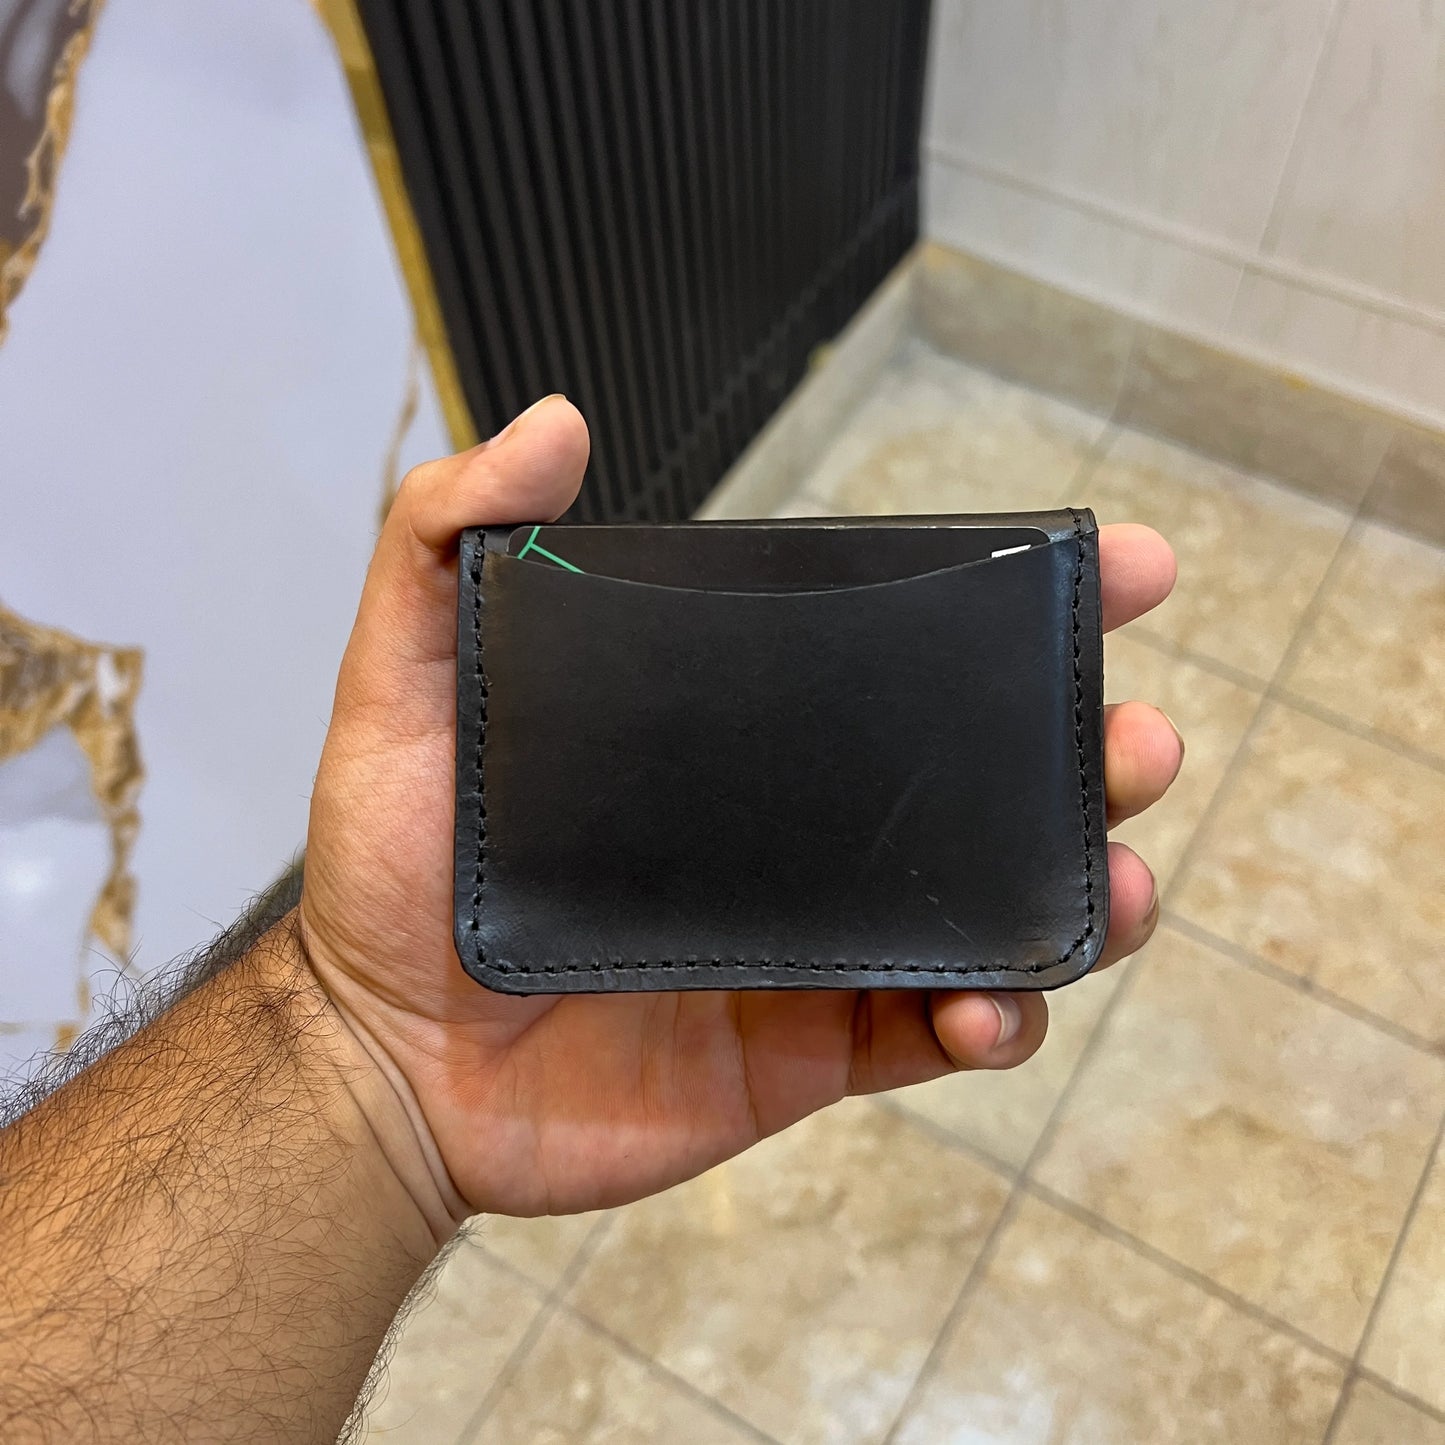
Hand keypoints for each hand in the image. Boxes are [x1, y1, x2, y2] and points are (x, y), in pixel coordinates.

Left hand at [298, 397, 1179, 1220]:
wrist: (384, 1057)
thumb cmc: (392, 870)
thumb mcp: (403, 681)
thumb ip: (445, 542)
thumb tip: (555, 424)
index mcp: (732, 732)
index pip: (892, 654)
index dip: (1012, 610)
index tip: (1111, 570)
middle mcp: (790, 825)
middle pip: (973, 779)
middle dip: (1082, 754)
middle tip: (1131, 740)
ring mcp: (813, 939)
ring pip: (983, 907)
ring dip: (1072, 890)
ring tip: (1112, 882)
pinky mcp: (810, 1047)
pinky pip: (932, 1031)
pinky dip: (991, 1020)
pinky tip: (991, 1008)